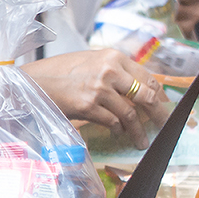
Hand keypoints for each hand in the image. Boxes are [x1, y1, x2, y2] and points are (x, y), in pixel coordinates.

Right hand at [22, 49, 172, 146]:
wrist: (34, 81)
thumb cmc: (61, 71)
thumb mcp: (91, 62)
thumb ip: (115, 72)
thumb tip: (138, 89)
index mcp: (113, 56)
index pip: (147, 77)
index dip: (159, 95)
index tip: (163, 106)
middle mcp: (109, 70)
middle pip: (146, 94)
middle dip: (159, 113)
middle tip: (164, 126)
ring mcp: (99, 89)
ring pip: (131, 114)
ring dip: (138, 130)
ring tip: (142, 141)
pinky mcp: (89, 106)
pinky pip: (113, 122)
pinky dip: (118, 130)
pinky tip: (119, 133)